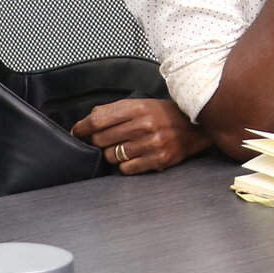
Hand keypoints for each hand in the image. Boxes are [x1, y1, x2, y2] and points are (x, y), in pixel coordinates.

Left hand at [72, 98, 207, 174]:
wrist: (195, 129)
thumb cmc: (165, 116)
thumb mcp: (141, 104)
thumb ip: (116, 110)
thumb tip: (89, 120)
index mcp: (137, 108)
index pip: (98, 119)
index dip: (82, 127)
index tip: (78, 132)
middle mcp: (144, 125)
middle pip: (101, 139)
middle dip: (96, 142)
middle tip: (99, 141)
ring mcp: (151, 144)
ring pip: (112, 155)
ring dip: (112, 154)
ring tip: (122, 148)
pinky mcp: (157, 160)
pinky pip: (126, 168)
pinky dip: (125, 165)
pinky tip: (133, 157)